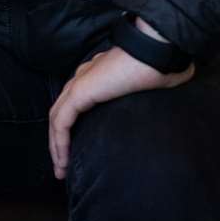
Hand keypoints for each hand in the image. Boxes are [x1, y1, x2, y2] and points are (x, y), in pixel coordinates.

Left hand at [47, 46, 193, 178]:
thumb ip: (144, 99)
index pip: (76, 104)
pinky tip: (63, 159)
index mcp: (98, 75)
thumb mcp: (151, 89)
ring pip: (57, 119)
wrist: (157, 50)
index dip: (73, 127)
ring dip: (57, 146)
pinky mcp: (80, 92)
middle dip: (59, 141)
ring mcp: (80, 83)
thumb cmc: (162, 67)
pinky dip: (59, 141)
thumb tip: (158, 115)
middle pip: (61, 113)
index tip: (78, 150)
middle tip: (63, 168)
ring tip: (62, 170)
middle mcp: (84, 77)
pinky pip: (62, 121)